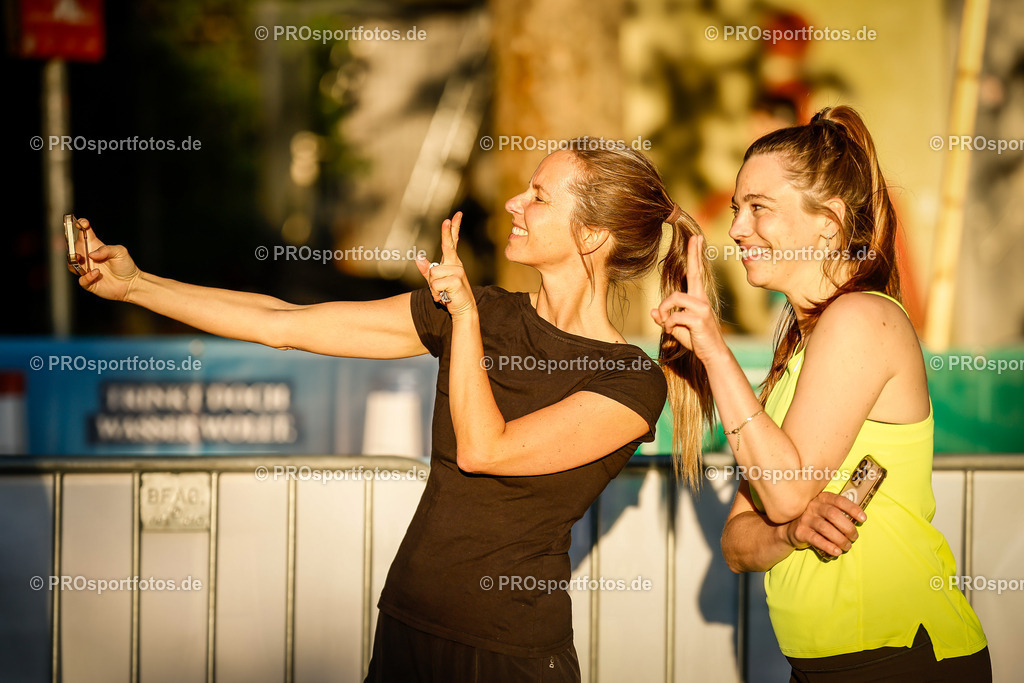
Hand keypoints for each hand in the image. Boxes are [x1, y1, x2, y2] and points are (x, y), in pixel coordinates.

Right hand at [67, 218, 141, 301]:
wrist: (131, 283)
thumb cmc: (125, 265)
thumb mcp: (120, 252)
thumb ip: (107, 249)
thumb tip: (91, 254)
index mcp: (94, 246)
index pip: (84, 233)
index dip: (81, 225)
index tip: (82, 223)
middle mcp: (88, 257)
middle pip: (73, 248)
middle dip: (70, 245)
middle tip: (76, 246)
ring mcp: (87, 269)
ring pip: (71, 263)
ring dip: (73, 260)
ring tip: (80, 258)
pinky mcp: (89, 282)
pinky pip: (82, 280)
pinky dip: (87, 276)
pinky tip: (97, 273)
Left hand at [415, 212, 473, 317]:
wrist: (463, 309)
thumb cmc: (449, 294)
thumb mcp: (435, 282)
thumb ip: (426, 270)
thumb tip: (417, 257)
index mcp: (452, 262)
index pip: (453, 242)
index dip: (454, 228)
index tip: (457, 215)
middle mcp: (456, 264)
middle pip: (448, 245)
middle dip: (448, 231)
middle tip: (454, 215)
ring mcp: (458, 272)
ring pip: (432, 273)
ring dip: (432, 286)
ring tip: (442, 292)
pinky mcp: (456, 281)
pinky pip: (435, 284)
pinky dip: (436, 293)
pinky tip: (445, 297)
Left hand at [650, 234, 723, 361]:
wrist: (712, 354)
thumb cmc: (696, 339)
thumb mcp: (676, 328)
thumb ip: (665, 319)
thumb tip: (652, 312)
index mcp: (697, 298)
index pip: (695, 273)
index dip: (695, 256)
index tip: (697, 239)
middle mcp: (701, 299)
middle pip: (694, 272)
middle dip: (693, 254)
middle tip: (696, 237)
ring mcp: (701, 308)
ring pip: (674, 297)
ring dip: (665, 310)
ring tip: (666, 323)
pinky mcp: (699, 318)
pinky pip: (674, 315)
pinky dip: (668, 324)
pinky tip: (671, 331)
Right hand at [782, 491, 866, 557]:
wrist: (790, 529)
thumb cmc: (814, 519)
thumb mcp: (824, 511)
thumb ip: (838, 511)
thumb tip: (859, 519)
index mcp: (822, 498)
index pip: (839, 500)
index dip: (853, 509)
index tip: (863, 519)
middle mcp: (812, 505)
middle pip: (833, 514)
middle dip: (848, 527)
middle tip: (854, 537)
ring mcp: (805, 518)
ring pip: (826, 528)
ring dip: (840, 539)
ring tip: (847, 546)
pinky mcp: (800, 531)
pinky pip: (816, 539)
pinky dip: (828, 546)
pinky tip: (836, 551)